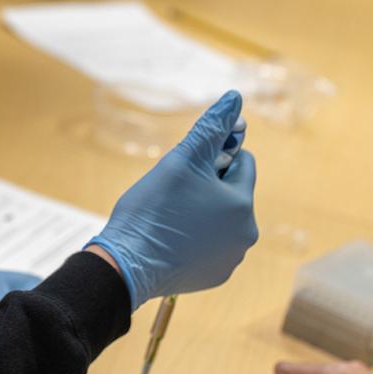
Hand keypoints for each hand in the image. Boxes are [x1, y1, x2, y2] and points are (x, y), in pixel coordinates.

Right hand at [85, 90, 257, 309]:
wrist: (126, 264)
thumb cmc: (152, 209)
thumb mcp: (181, 160)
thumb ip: (211, 128)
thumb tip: (235, 98)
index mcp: (242, 204)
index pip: (242, 162)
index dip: (212, 158)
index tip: (186, 168)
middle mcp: (246, 234)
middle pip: (231, 192)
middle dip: (207, 186)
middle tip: (173, 193)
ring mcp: (231, 259)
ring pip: (220, 219)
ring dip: (201, 211)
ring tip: (169, 216)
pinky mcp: (214, 275)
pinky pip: (210, 245)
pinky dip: (195, 239)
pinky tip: (171, 239)